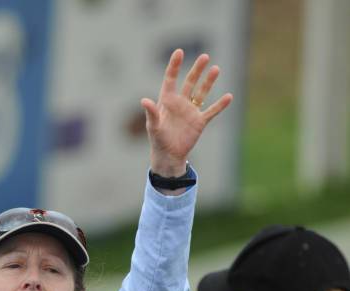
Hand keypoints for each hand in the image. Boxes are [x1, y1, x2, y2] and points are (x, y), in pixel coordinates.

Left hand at [141, 49, 232, 176]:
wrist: (168, 156)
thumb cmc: (157, 140)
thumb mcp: (153, 126)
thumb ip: (151, 113)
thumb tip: (143, 100)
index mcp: (166, 101)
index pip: (170, 79)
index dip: (174, 66)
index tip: (179, 52)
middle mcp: (180, 103)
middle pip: (189, 82)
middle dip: (196, 69)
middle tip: (204, 56)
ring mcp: (190, 111)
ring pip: (201, 93)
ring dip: (208, 82)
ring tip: (216, 69)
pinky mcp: (199, 122)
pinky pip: (211, 111)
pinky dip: (220, 105)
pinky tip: (229, 96)